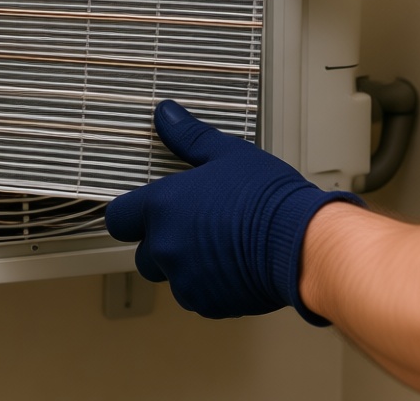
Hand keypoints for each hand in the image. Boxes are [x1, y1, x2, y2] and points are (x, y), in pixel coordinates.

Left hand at [104, 100, 363, 321]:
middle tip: (194, 227)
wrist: (301, 244)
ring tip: (220, 246)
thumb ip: (188, 136)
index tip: (143, 211)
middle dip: (162, 244)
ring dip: (186, 266)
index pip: (118, 218)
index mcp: (163, 208)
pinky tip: (234, 265)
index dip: (129, 215)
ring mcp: (185, 279)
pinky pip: (198, 295)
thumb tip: (166, 114)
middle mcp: (166, 246)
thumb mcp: (227, 154)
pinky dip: (210, 285)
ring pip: (171, 277)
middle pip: (143, 253)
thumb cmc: (266, 198)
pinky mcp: (208, 303)